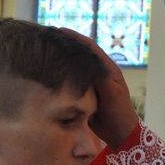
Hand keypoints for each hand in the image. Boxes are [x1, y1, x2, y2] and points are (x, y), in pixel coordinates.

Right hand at [59, 28, 138, 148]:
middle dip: (65, 47)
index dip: (75, 38)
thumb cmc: (120, 112)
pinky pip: (70, 85)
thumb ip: (100, 78)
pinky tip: (48, 76)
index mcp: (107, 69)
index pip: (90, 48)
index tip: (60, 30)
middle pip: (80, 56)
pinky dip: (61, 79)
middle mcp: (97, 74)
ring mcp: (90, 85)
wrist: (120, 134)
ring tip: (45, 54)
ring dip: (61, 62)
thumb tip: (86, 63)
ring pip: (73, 70)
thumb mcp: (112, 93)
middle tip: (48, 39)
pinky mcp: (83, 96)